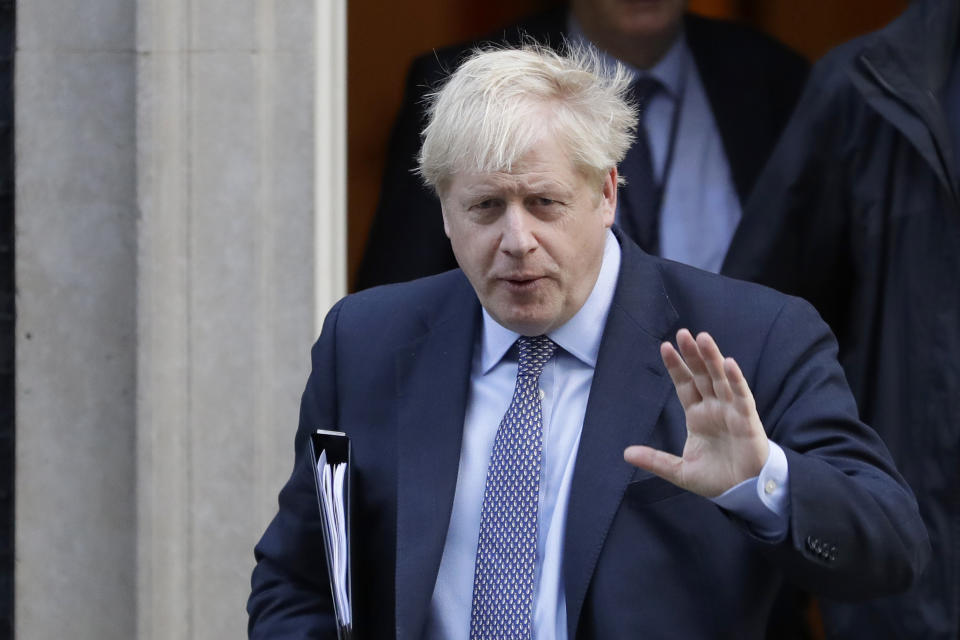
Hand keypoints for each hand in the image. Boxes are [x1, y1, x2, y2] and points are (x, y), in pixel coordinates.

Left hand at [624, 329, 768, 497]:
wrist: (744, 492)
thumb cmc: (716, 478)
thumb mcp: (679, 471)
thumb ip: (655, 460)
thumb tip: (626, 454)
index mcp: (697, 415)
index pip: (684, 384)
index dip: (676, 366)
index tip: (665, 347)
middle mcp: (714, 407)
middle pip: (701, 375)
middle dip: (693, 355)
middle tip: (683, 333)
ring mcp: (731, 411)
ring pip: (721, 379)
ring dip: (713, 358)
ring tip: (703, 338)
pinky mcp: (747, 420)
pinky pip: (742, 396)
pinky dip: (736, 380)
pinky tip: (729, 364)